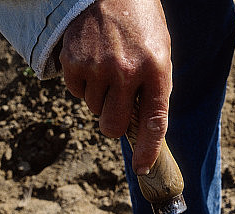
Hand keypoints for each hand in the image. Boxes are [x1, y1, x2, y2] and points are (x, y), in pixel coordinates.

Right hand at [59, 0, 171, 174]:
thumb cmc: (141, 24)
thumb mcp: (160, 54)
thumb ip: (155, 90)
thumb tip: (145, 129)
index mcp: (155, 71)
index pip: (153, 122)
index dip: (147, 150)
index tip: (142, 168)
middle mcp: (126, 72)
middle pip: (113, 125)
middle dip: (114, 123)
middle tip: (118, 105)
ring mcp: (98, 66)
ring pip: (94, 109)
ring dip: (100, 98)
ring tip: (108, 70)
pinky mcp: (74, 60)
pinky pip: (76, 92)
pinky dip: (82, 84)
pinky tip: (91, 63)